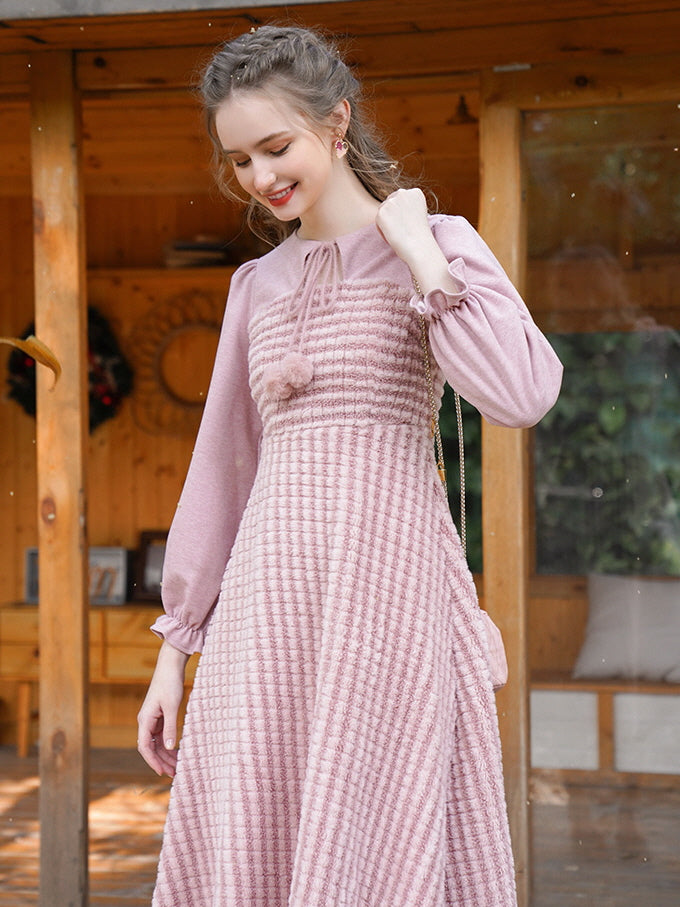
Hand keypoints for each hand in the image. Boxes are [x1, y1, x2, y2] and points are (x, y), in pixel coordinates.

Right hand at [137, 640, 188, 776]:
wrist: (170, 666)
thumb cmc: (170, 683)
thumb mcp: (172, 706)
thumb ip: (170, 727)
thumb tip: (168, 748)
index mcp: (145, 719)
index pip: (145, 746)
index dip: (152, 761)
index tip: (162, 772)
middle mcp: (145, 721)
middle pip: (150, 748)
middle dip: (161, 761)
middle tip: (175, 774)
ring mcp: (152, 719)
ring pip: (156, 743)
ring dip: (165, 755)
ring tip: (177, 766)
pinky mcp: (159, 716)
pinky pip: (161, 736)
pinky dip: (168, 745)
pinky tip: (177, 751)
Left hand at [376, 187, 432, 263]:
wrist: (419, 246)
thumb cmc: (420, 235)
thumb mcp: (417, 214)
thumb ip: (406, 207)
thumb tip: (393, 209)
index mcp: (415, 192)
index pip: (401, 199)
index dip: (402, 213)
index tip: (408, 223)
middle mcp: (403, 193)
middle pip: (390, 202)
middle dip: (392, 215)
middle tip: (400, 229)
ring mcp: (391, 202)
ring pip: (382, 211)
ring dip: (387, 222)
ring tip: (397, 233)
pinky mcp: (381, 212)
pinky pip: (377, 221)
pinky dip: (382, 230)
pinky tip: (392, 236)